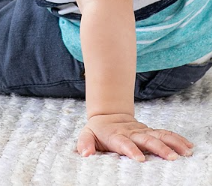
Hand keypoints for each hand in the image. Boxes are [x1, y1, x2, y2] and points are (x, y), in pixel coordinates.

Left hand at [77, 113, 193, 160]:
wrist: (108, 115)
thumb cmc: (98, 131)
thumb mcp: (87, 134)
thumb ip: (85, 143)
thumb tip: (85, 153)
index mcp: (115, 135)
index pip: (123, 142)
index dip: (131, 149)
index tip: (139, 158)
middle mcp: (131, 132)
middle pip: (146, 139)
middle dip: (159, 147)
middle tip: (171, 158)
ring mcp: (142, 131)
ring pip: (159, 135)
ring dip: (173, 143)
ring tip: (185, 152)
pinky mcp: (150, 131)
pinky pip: (165, 134)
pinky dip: (177, 139)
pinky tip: (188, 146)